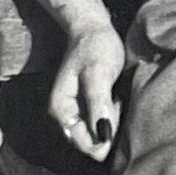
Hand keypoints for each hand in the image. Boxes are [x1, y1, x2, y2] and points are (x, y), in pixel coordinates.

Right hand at [49, 19, 128, 159]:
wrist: (93, 29)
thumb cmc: (95, 47)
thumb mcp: (99, 74)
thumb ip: (98, 105)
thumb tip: (102, 136)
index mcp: (61, 111)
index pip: (85, 145)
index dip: (104, 137)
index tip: (114, 113)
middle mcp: (64, 117)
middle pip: (92, 142)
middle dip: (108, 128)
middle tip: (114, 101)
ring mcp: (75, 113)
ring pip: (98, 134)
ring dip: (111, 121)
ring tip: (114, 97)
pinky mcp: (85, 108)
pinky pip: (101, 123)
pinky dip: (111, 115)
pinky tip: (114, 98)